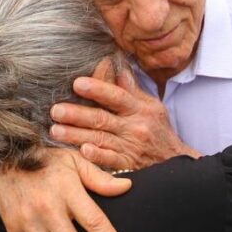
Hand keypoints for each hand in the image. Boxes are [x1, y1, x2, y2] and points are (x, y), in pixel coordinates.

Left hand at [49, 59, 198, 170]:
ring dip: (76, 135)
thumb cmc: (159, 131)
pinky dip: (97, 156)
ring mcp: (130, 148)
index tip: (77, 83)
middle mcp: (134, 127)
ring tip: (55, 130)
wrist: (175, 163)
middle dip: (77, 114)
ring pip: (100, 139)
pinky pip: (110, 161)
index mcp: (139, 109)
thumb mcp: (152, 107)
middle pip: (103, 118)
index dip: (97, 88)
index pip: (117, 96)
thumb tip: (115, 66)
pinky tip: (82, 151)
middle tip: (56, 110)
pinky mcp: (127, 166)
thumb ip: (131, 90)